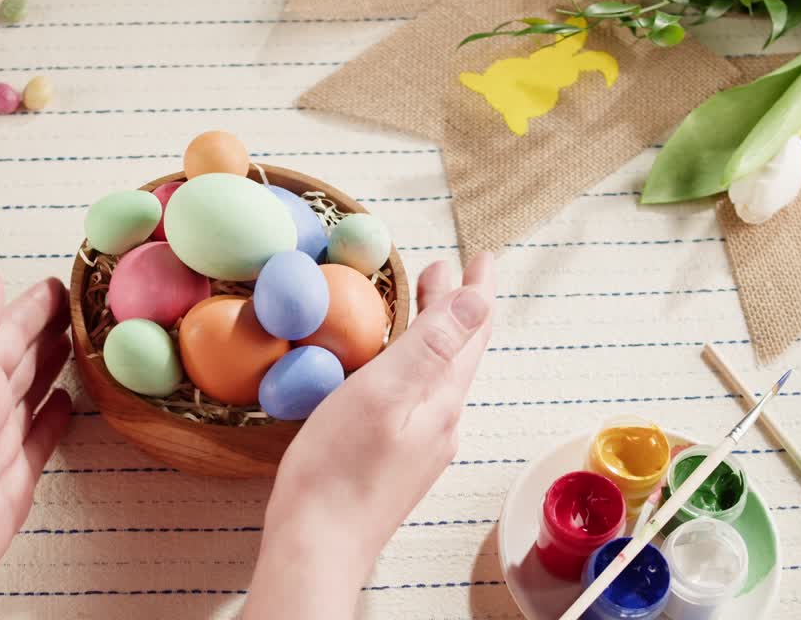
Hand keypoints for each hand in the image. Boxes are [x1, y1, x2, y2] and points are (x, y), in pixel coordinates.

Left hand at [0, 271, 74, 617]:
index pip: (9, 331)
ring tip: (82, 343)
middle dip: (53, 328)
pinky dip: (58, 417)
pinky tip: (68, 404)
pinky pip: (42, 439)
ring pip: (36, 391)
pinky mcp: (14, 481)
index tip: (64, 282)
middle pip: (26, 356)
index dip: (35, 305)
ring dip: (58, 366)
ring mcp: (0, 444)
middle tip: (84, 306)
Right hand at [244, 252, 495, 618]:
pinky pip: (418, 396)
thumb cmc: (339, 469)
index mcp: (441, 399)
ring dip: (436, 333)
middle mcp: (441, 421)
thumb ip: (432, 346)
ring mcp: (421, 444)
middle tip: (446, 269)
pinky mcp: (398, 459)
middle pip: (457, 351)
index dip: (477, 289)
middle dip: (455, 306)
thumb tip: (476, 300)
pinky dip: (415, 364)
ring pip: (438, 374)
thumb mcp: (384, 393)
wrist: (318, 544)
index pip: (471, 331)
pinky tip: (395, 368)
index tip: (482, 255)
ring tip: (424, 305)